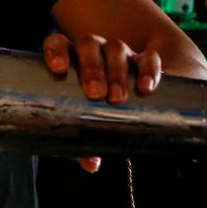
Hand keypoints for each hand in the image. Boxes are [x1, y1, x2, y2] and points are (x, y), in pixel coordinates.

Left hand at [43, 32, 163, 172]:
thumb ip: (81, 142)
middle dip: (91, 67)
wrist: (119, 101)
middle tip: (95, 93)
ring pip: (116, 48)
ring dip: (117, 71)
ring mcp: (118, 53)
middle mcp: (93, 50)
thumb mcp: (81, 125)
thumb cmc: (91, 111)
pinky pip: (148, 58)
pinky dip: (148, 70)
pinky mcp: (143, 61)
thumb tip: (91, 163)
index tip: (59, 68)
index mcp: (70, 58)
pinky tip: (146, 88)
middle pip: (89, 45)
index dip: (57, 51)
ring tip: (117, 97)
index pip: (58, 44)